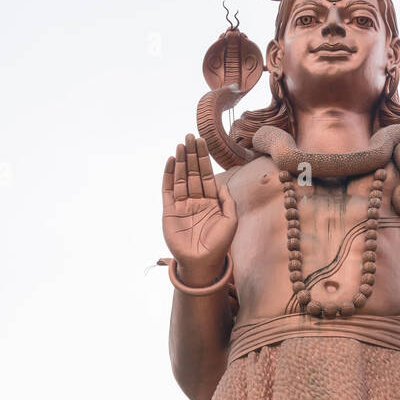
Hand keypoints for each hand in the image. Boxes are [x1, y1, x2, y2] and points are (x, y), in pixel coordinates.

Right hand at [162, 133, 236, 286]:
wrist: (203, 263)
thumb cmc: (219, 245)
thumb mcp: (231, 221)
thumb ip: (228, 200)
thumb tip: (222, 183)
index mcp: (210, 201)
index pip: (206, 175)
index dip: (204, 158)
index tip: (202, 141)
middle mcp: (195, 201)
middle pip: (192, 172)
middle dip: (192, 154)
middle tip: (190, 136)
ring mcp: (182, 205)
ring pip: (180, 178)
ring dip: (180, 161)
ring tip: (181, 144)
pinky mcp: (170, 212)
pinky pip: (168, 190)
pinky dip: (168, 175)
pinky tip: (171, 161)